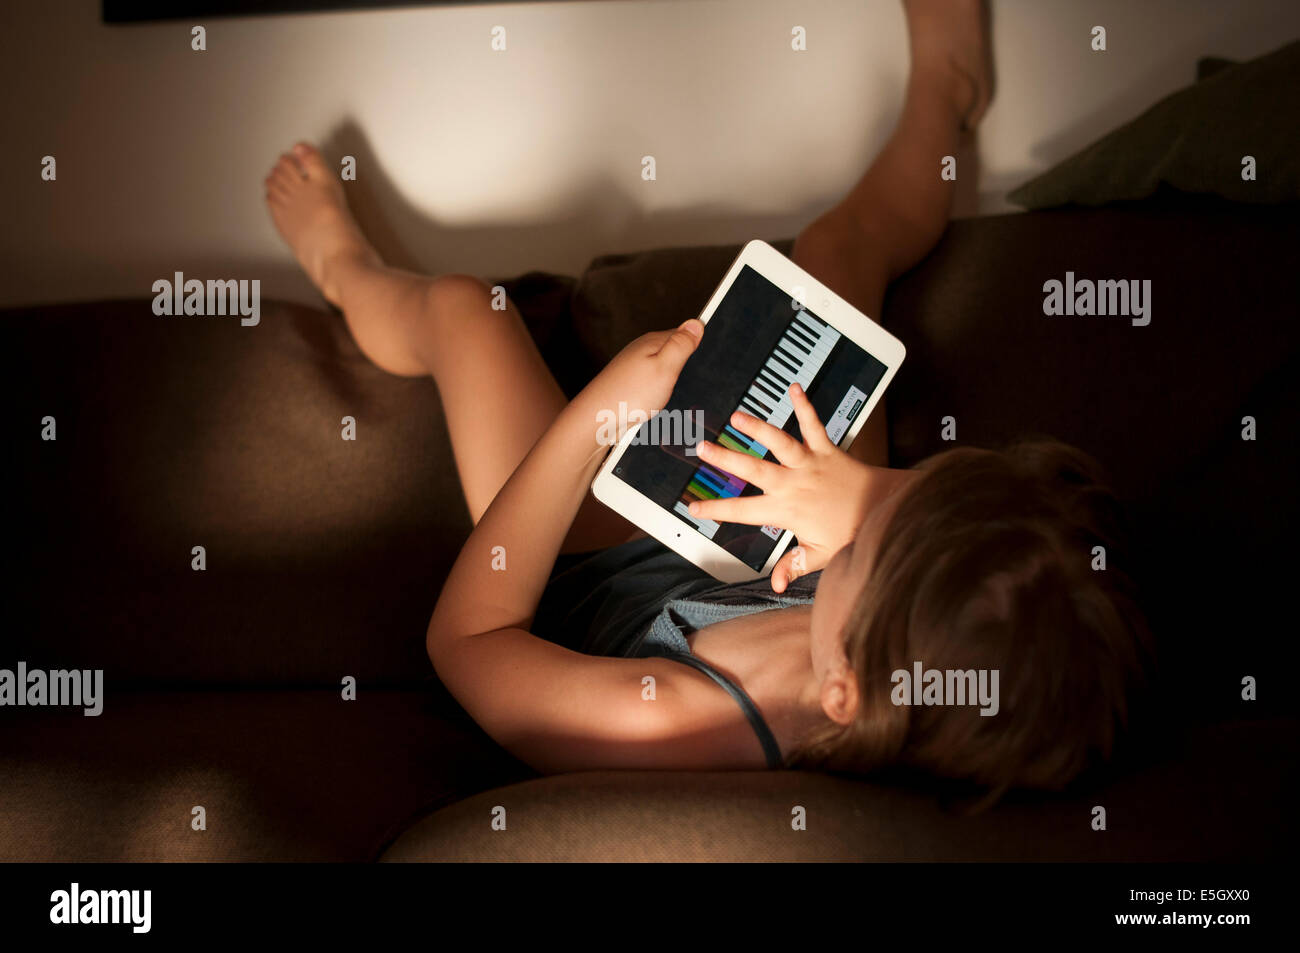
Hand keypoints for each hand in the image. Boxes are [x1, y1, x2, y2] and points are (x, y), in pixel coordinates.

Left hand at [578, 318, 703, 444]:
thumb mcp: (665, 367)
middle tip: (684, 385)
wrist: (598, 420)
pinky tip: (658, 404)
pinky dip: (661, 395)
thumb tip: (696, 322)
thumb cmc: (629, 395)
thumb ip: (681, 345)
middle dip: (686, 368)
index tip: (702, 365)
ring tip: (669, 397)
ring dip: (673, 385)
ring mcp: (636, 367)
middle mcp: (643, 351)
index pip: (685, 334)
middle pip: (675, 353)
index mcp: (653, 342)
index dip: (698, 348)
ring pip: (666, 371)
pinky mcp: (632, 384)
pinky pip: (655, 385)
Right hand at [687, 382, 872, 592]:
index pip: (743, 511)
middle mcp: (793, 483)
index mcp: (786, 510)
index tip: (694, 507)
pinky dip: (805, 406)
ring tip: (737, 416)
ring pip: (779, 443)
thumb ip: (793, 566)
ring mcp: (808, 464)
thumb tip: (774, 584)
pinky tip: (795, 387)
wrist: (882, 510)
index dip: (716, 510)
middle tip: (703, 448)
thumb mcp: (820, 556)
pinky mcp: (826, 450)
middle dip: (726, 458)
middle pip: (753, 470)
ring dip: (757, 428)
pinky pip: (814, 425)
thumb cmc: (851, 532)